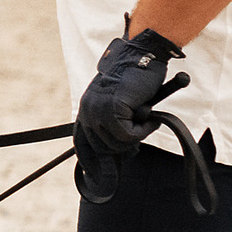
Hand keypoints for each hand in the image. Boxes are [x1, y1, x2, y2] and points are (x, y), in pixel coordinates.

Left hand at [73, 30, 184, 202]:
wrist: (143, 55)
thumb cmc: (137, 77)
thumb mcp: (121, 102)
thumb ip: (115, 121)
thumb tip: (121, 149)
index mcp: (86, 108)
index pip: (81, 143)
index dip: (89, 162)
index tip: (96, 177)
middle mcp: (87, 110)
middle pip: (103, 148)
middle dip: (125, 146)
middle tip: (142, 131)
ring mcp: (97, 110)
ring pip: (117, 144)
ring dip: (137, 135)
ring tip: (146, 117)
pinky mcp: (112, 109)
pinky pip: (128, 135)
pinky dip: (143, 129)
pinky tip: (150, 115)